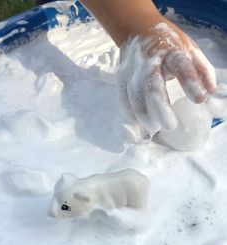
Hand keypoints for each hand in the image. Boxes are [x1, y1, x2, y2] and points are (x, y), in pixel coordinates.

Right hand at [117, 18, 215, 135]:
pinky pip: (123, 99)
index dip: (190, 83)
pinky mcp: (121, 77)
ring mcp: (133, 69)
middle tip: (171, 126)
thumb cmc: (169, 45)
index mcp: (171, 52)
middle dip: (161, 109)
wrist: (138, 30)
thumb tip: (210, 92)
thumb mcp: (190, 49)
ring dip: (144, 116)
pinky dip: (132, 113)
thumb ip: (202, 69)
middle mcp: (149, 61)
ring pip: (135, 97)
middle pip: (153, 87)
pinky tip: (141, 122)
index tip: (199, 99)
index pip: (181, 66)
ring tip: (155, 128)